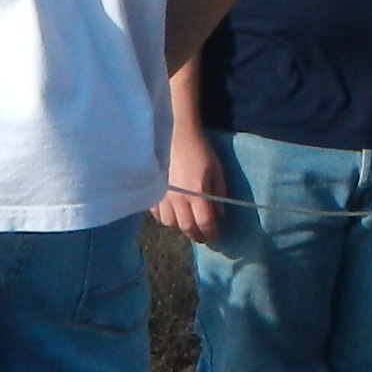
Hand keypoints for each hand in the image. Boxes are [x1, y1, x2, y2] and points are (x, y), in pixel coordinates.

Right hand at [155, 125, 229, 243]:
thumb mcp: (216, 169)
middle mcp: (179, 199)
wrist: (174, 133)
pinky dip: (165, 218)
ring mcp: (162, 196)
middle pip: (186, 228)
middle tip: (201, 237)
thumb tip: (219, 214)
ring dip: (179, 228)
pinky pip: (156, 214)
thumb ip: (219, 192)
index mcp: (197, 193)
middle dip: (196, 235)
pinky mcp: (152, 191)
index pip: (204, 223)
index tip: (214, 238)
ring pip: (169, 224)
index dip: (210, 234)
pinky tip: (171, 214)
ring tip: (186, 225)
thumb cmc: (199, 149)